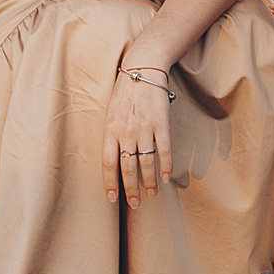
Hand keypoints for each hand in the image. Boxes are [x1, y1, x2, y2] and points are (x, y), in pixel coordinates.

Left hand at [104, 67, 173, 207]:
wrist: (143, 69)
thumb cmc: (125, 92)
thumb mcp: (111, 113)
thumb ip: (112, 135)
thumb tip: (116, 161)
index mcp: (110, 129)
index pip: (108, 163)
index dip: (110, 183)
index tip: (113, 198)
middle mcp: (126, 131)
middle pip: (128, 167)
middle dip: (131, 189)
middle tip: (135, 204)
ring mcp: (144, 128)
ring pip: (146, 163)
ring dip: (149, 182)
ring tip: (152, 194)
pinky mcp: (162, 123)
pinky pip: (164, 150)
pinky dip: (165, 166)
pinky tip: (166, 177)